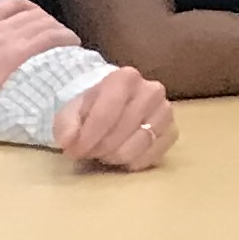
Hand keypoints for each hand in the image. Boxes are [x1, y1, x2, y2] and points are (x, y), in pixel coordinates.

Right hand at [0, 0, 74, 128]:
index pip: (13, 4)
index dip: (31, 11)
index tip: (36, 23)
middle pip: (34, 13)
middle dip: (49, 23)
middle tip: (55, 37)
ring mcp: (6, 40)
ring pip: (46, 24)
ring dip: (60, 32)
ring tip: (67, 43)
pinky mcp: (15, 57)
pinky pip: (50, 39)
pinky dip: (65, 39)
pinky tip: (71, 46)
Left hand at [53, 63, 174, 170]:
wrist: (110, 106)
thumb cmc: (89, 109)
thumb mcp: (70, 112)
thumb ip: (66, 125)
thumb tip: (68, 141)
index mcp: (125, 78)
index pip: (106, 114)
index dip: (87, 138)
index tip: (73, 151)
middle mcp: (152, 90)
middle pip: (122, 131)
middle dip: (99, 147)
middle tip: (88, 150)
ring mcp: (166, 110)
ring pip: (139, 144)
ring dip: (115, 156)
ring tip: (104, 152)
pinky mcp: (172, 131)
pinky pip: (155, 154)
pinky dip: (134, 161)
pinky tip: (122, 157)